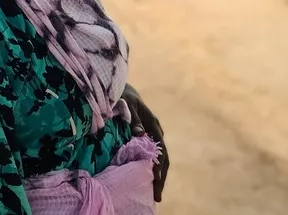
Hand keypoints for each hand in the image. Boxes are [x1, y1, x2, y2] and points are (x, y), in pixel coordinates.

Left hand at [121, 83, 168, 201]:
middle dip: (161, 176)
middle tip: (157, 194)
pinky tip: (149, 181)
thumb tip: (139, 133)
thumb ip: (134, 118)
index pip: (159, 148)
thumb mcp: (127, 104)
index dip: (158, 163)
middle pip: (163, 157)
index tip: (156, 177)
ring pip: (160, 159)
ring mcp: (153, 136)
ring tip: (156, 193)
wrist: (125, 93)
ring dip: (159, 176)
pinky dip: (153, 169)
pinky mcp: (147, 139)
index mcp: (153, 124)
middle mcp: (156, 131)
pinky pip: (153, 157)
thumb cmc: (124, 98)